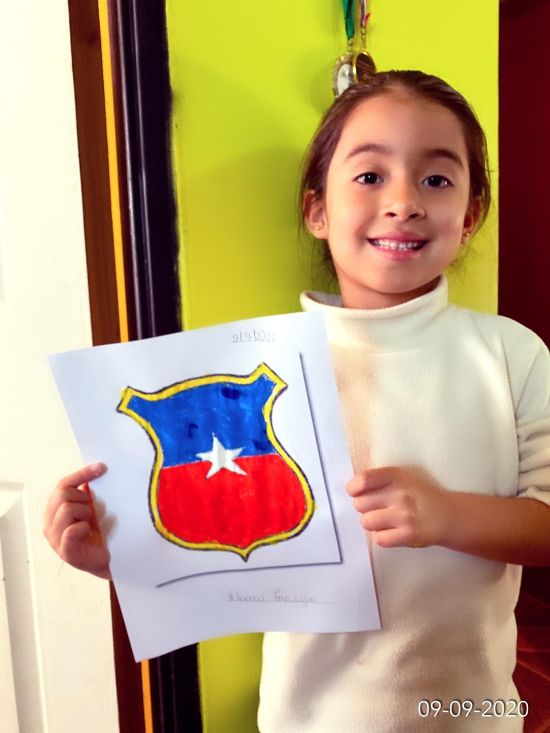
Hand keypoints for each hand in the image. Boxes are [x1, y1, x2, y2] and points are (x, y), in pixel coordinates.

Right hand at [43, 464, 111, 578]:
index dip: (81, 474)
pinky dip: (84, 527)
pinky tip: (89, 531)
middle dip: (83, 498)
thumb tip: (96, 467)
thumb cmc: (99, 532)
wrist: (110, 558)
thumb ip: (87, 491)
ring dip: (85, 513)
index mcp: (53, 510)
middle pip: (63, 494)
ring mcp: (54, 538)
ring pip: (67, 509)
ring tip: (91, 523)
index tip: (101, 467)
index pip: (62, 484)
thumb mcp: (92, 507)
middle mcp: (49, 523)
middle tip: (93, 509)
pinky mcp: (65, 551)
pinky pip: (72, 530)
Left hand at [346, 466, 451, 548]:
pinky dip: (384, 537)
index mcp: (396, 476)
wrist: (448, 515)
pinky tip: (394, 532)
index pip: (363, 480)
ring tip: (385, 521)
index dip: (353, 489)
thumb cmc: (417, 495)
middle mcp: (400, 493)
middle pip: (359, 504)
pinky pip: (380, 539)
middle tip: (378, 509)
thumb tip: (349, 490)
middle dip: (364, 508)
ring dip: (372, 523)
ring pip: (366, 522)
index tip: (356, 493)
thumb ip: (377, 481)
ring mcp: (405, 515)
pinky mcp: (410, 535)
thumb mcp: (401, 479)